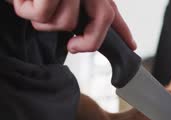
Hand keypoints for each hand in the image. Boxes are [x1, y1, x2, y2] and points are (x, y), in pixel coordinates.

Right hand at [11, 0, 136, 52]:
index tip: (131, 45)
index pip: (111, 11)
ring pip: (68, 20)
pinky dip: (28, 11)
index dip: (123, 30)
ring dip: (45, 22)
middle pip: (104, 17)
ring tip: (32, 7)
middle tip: (73, 47)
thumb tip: (81, 41)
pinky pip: (45, 13)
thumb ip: (77, 20)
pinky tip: (22, 0)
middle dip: (90, 41)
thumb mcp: (56, 6)